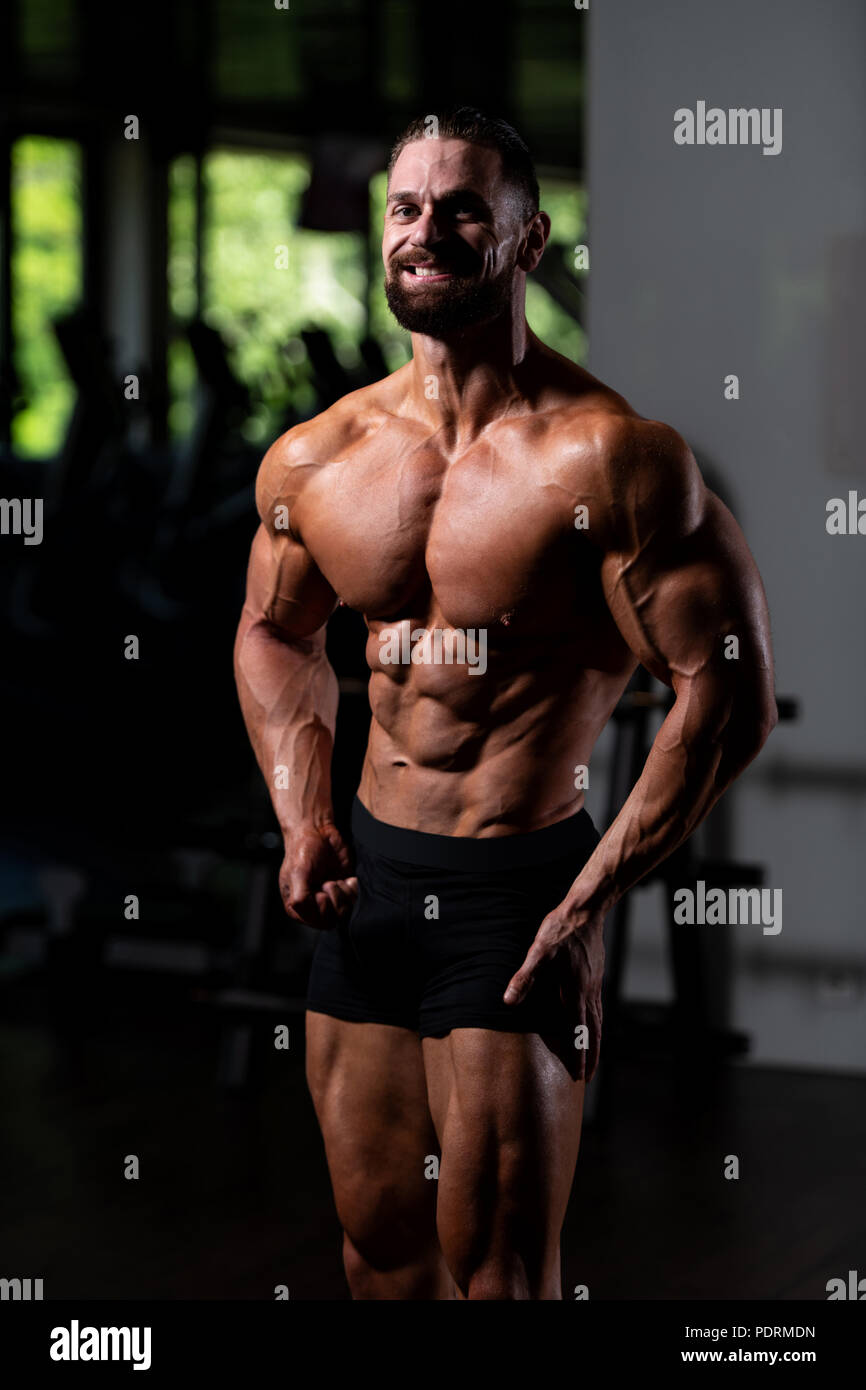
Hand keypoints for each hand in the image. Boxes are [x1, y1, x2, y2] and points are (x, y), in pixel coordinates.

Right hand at [279, 821, 358, 929]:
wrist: (318, 832)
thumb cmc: (303, 850)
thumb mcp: (297, 873)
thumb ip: (299, 896)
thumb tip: (303, 910)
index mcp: (297, 906)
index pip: (315, 921)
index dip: (321, 908)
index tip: (319, 890)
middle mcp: (313, 905)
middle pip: (331, 920)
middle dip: (334, 900)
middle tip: (328, 882)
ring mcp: (330, 897)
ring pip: (344, 911)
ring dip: (344, 894)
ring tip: (336, 879)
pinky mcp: (344, 889)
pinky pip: (354, 900)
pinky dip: (353, 889)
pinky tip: (347, 879)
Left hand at [504, 905, 605, 1081]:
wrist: (585, 912)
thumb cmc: (560, 931)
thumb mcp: (537, 952)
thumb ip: (524, 978)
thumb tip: (509, 1001)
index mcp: (574, 991)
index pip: (577, 1032)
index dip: (578, 1055)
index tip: (578, 1076)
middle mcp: (588, 993)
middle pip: (592, 1033)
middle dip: (589, 1057)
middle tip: (585, 1079)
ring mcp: (594, 986)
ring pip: (597, 1022)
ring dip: (595, 1044)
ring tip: (592, 1061)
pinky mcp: (595, 978)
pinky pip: (598, 1009)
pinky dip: (597, 1026)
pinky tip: (593, 1028)